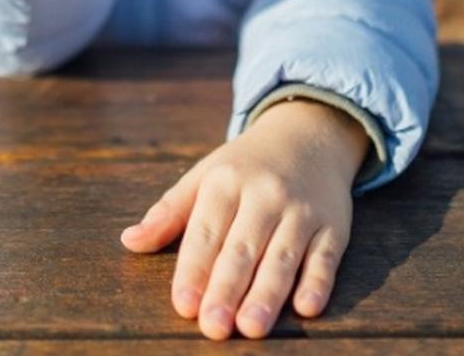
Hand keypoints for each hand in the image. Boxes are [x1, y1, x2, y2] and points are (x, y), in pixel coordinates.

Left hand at [120, 99, 369, 339]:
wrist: (307, 136)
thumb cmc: (245, 166)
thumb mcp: (204, 176)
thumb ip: (169, 212)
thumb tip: (129, 242)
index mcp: (225, 181)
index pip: (206, 231)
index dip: (194, 269)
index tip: (184, 306)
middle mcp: (264, 194)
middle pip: (243, 247)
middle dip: (226, 288)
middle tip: (213, 327)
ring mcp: (301, 210)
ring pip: (283, 256)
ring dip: (267, 293)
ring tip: (250, 327)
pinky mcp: (333, 226)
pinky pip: (326, 257)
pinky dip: (318, 281)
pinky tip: (306, 308)